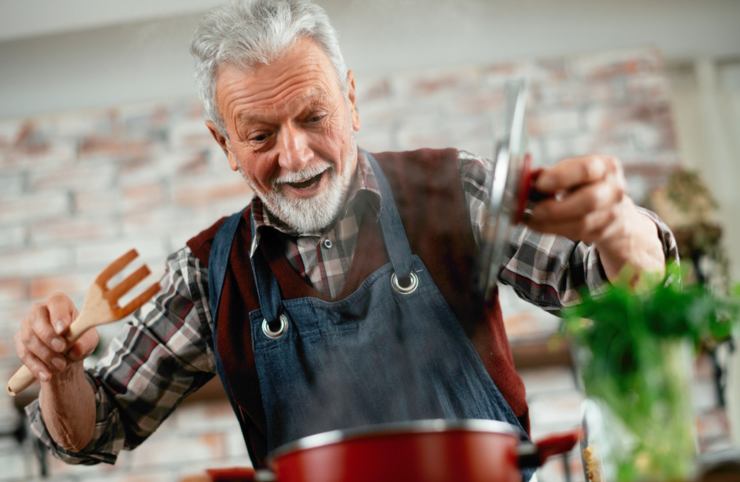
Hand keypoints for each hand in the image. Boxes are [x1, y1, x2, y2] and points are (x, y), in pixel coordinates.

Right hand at [14, 292, 98, 383]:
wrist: (68, 354)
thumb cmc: (80, 339)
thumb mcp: (89, 340)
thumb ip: (85, 343)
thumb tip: (75, 350)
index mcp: (60, 303)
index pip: (56, 302)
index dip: (59, 315)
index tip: (63, 329)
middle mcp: (40, 310)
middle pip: (37, 319)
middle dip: (49, 336)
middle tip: (62, 349)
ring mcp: (27, 326)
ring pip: (29, 338)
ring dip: (45, 354)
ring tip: (61, 366)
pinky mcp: (20, 342)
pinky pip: (24, 354)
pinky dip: (36, 366)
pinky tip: (47, 375)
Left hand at [525, 155, 664, 279]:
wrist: (614, 210)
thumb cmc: (584, 185)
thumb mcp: (571, 172)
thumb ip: (550, 174)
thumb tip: (526, 179)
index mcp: (606, 166)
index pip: (586, 169)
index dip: (560, 177)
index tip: (539, 184)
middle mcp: (614, 190)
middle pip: (589, 200)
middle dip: (556, 207)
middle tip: (534, 209)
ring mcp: (613, 213)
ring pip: (581, 223)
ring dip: (550, 223)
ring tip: (530, 218)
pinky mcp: (604, 232)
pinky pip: (576, 234)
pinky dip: (552, 229)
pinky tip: (537, 224)